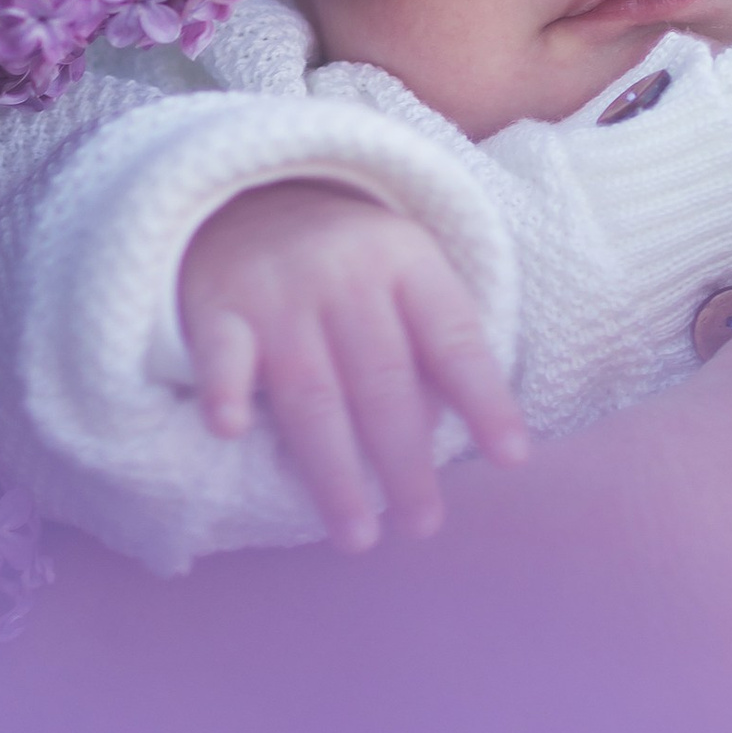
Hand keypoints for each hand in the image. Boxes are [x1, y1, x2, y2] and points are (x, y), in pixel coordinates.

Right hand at [178, 180, 527, 549]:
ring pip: (311, 390)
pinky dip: (224, 389)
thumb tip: (464, 436)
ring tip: (358, 536)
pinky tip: (230, 430)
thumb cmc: (345, 259)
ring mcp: (278, 291)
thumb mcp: (404, 272)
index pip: (453, 337)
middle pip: (381, 379)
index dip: (485, 398)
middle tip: (424, 524)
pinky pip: (220, 353)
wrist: (245, 195)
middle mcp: (345, 274)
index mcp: (406, 261)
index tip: (513, 459)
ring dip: (333, 469)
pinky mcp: (218, 307)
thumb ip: (434, 343)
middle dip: (405, 460)